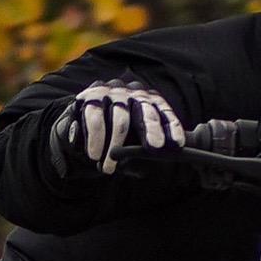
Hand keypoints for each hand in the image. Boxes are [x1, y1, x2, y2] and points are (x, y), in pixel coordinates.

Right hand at [50, 81, 185, 177]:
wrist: (82, 119)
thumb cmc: (116, 134)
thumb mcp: (133, 140)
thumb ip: (143, 148)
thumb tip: (151, 162)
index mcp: (148, 99)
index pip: (163, 111)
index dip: (171, 127)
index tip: (177, 145)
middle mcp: (132, 92)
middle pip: (145, 111)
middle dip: (152, 130)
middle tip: (155, 148)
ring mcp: (112, 92)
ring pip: (120, 118)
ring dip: (115, 145)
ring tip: (110, 169)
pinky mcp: (91, 96)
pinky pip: (95, 118)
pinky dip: (96, 139)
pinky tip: (95, 154)